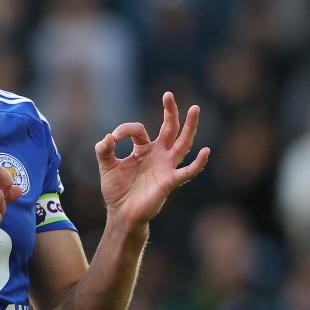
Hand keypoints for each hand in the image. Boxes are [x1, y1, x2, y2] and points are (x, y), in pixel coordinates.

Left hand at [95, 92, 209, 231]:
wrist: (122, 215)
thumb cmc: (117, 191)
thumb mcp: (106, 167)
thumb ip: (104, 151)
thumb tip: (107, 138)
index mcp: (143, 149)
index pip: (138, 130)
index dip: (125, 130)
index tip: (112, 139)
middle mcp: (158, 154)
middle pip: (169, 128)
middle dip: (170, 111)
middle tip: (168, 94)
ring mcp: (166, 166)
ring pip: (183, 143)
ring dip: (190, 127)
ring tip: (195, 109)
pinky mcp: (170, 181)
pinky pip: (188, 172)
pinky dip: (198, 163)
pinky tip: (206, 151)